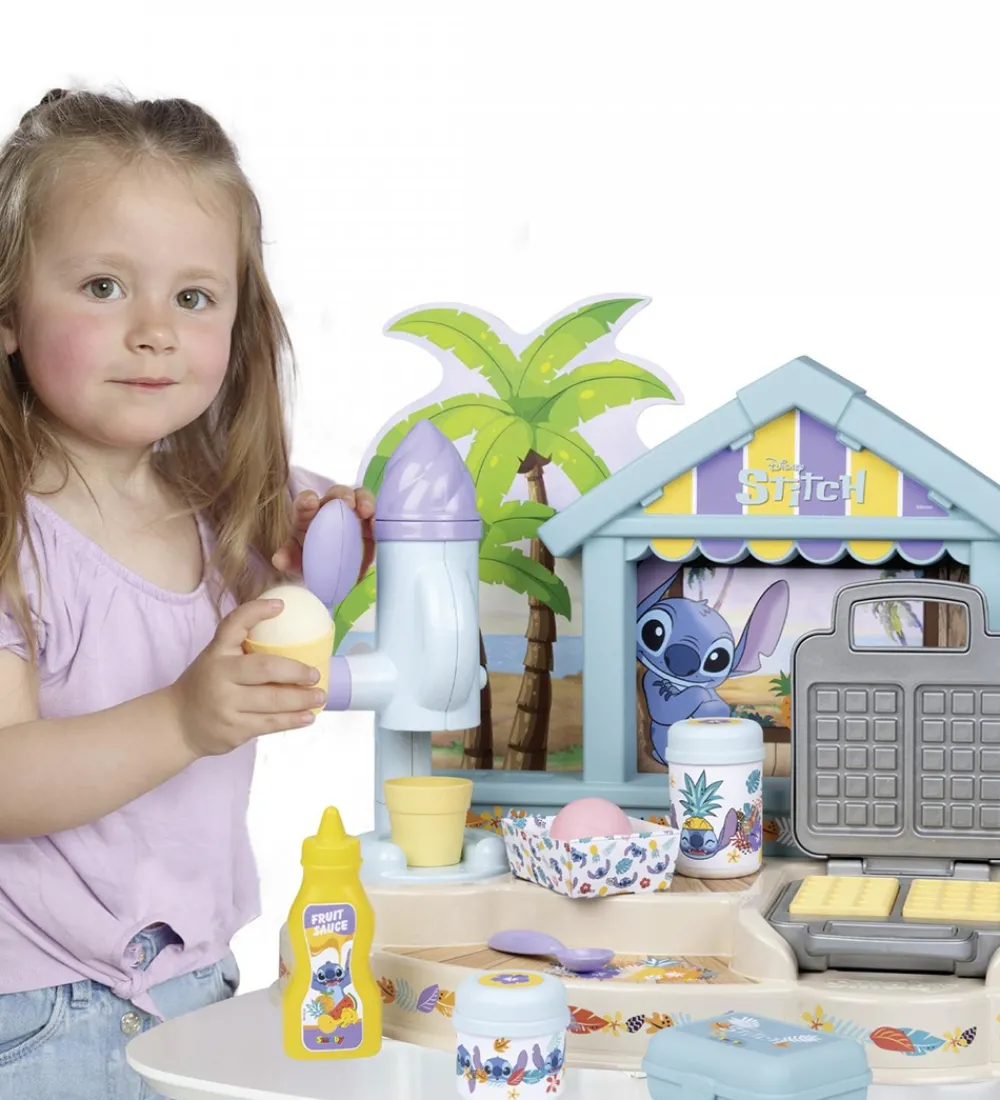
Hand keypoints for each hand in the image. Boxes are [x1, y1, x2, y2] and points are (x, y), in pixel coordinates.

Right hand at [166, 599, 327, 756]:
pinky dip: (293, 720)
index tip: (280, 606)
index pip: (234, 624)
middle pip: (266, 668)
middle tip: (315, 674)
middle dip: (296, 671)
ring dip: (302, 699)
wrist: (178, 723)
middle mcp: (220, 675)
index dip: (257, 611)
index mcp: (217, 652)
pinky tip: (308, 716)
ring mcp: (226, 704)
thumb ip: (242, 648)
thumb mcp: (216, 659)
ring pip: (273, 700)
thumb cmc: (207, 685)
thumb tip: (289, 632)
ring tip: (320, 695)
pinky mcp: (234, 729)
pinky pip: (270, 723)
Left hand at [272, 484, 374, 579]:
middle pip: (336, 494)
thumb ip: (288, 558)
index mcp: (307, 517)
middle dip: (341, 495)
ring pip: (358, 497)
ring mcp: (352, 514)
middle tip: (347, 503)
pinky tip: (376, 524)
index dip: (307, 500)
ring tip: (367, 511)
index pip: (305, 503)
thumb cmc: (310, 561)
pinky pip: (374, 515)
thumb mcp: (297, 561)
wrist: (332, 573)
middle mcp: (330, 509)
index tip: (311, 503)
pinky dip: (376, 517)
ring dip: (363, 500)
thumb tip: (279, 560)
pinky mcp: (368, 523)